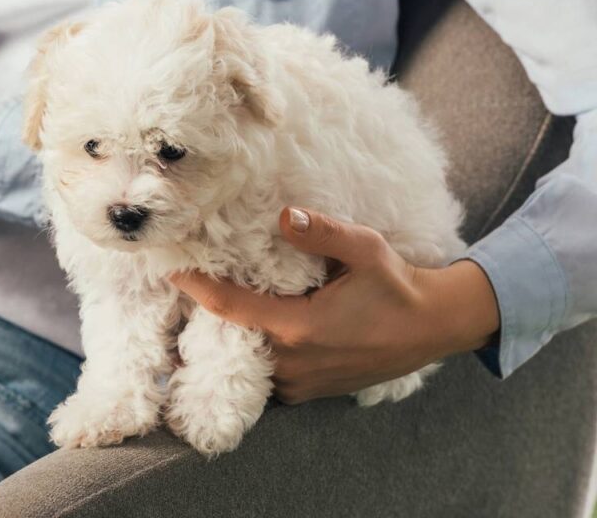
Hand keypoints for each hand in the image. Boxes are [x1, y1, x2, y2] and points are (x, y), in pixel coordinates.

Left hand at [171, 207, 499, 404]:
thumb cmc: (398, 286)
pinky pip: (267, 378)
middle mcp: (294, 363)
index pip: (229, 308)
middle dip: (202, 322)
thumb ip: (322, 232)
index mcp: (299, 329)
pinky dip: (251, 359)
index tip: (171, 270)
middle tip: (177, 297)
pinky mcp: (310, 392)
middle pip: (230, 341)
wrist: (434, 328)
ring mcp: (301, 384)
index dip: (196, 288)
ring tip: (201, 318)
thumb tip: (284, 214)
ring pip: (246, 365)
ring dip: (226, 344)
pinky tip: (243, 337)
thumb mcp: (366, 249)